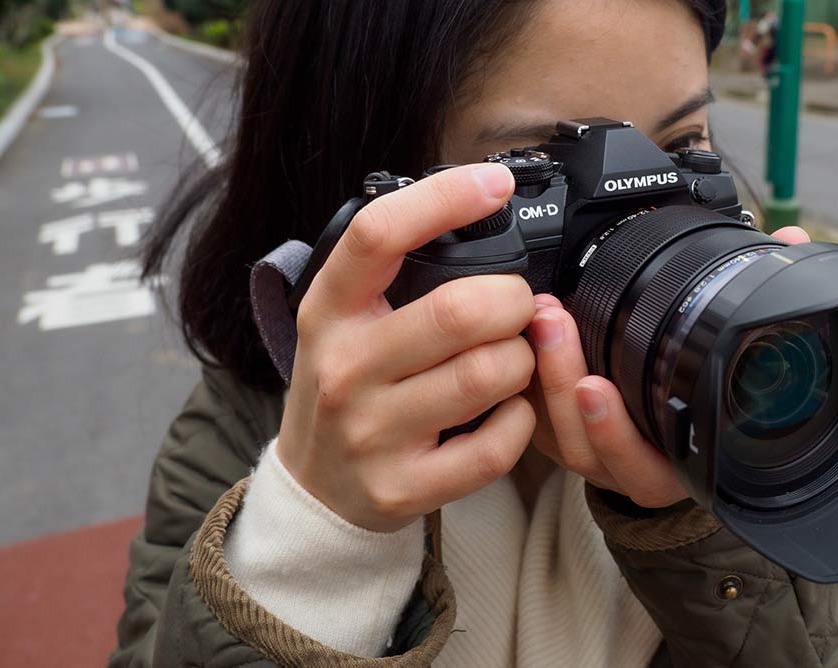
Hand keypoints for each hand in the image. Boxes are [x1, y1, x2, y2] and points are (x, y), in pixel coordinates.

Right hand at [278, 163, 537, 532]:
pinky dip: (520, 420)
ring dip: (523, 359)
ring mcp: (371, 432)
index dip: (445, 199)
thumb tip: (474, 206)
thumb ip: (391, 272)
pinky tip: (506, 410)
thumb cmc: (345, 387)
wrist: (314, 486)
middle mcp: (344, 368)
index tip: (494, 184)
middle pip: (460, 311)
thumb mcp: (341, 320)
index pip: (378, 235)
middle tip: (516, 306)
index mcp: (328, 311)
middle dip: (514, 300)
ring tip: (510, 358)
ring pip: (489, 374)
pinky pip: (497, 445)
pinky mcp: (404, 486)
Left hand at [524, 226, 811, 507]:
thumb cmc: (711, 392)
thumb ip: (763, 297)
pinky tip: (521, 334)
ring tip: (540, 318)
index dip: (616, 433)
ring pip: (554, 435)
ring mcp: (591, 457)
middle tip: (554, 322)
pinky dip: (527, 380)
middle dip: (564, 381)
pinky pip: (533, 422)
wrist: (677, 441)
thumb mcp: (739, 353)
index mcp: (674, 466)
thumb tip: (792, 244)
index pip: (643, 466)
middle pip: (584, 445)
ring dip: (542, 373)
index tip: (598, 385)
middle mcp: (628, 469)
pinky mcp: (559, 438)